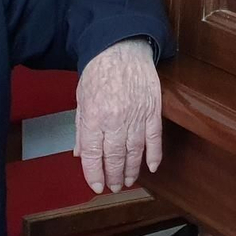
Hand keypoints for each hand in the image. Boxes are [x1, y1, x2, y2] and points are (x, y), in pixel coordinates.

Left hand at [73, 38, 161, 193]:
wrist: (122, 48)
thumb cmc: (98, 72)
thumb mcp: (82, 98)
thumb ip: (81, 128)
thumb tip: (81, 154)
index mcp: (94, 117)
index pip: (93, 155)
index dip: (94, 174)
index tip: (97, 186)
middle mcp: (115, 120)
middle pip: (114, 157)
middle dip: (113, 176)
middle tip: (114, 187)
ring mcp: (136, 115)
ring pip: (134, 151)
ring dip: (132, 170)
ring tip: (128, 181)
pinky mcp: (153, 109)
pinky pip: (154, 138)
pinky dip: (154, 155)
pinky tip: (151, 168)